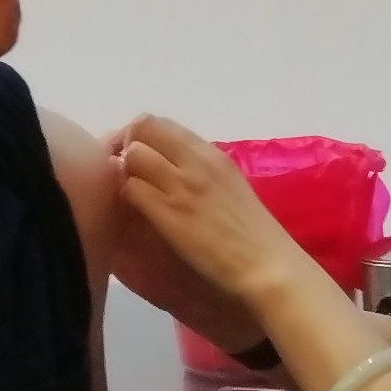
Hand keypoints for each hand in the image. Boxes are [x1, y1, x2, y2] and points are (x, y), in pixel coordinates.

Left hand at [109, 118, 313, 320]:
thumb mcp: (231, 188)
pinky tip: (134, 215)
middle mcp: (196, 161)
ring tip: (130, 196)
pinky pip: (131, 189)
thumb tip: (173, 170)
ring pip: (132, 156)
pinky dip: (125, 198)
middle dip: (124, 146)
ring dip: (123, 173)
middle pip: (142, 129)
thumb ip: (203, 173)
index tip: (139, 159)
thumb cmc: (255, 236)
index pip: (162, 125)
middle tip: (126, 174)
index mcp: (212, 155)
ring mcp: (181, 185)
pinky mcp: (168, 213)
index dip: (140, 138)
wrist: (266, 265)